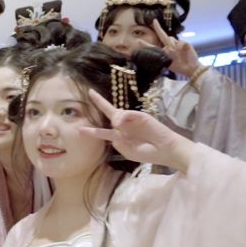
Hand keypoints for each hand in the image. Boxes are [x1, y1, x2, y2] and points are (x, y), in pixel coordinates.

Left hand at [79, 90, 194, 171]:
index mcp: (119, 135)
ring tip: (118, 124)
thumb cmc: (147, 153)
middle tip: (90, 93)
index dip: (91, 130)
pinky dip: (123, 117)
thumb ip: (117, 142)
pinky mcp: (141, 116)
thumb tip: (115, 126)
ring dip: (115, 118)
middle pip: (109, 112)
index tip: (80, 129)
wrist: (165, 151)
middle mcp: (123, 126)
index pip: (102, 131)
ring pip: (117, 114)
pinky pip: (128, 114)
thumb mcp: (127, 151)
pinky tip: (121, 123)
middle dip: (99, 102)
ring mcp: (132, 120)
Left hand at [138, 20, 200, 76]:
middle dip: (158, 28)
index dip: (146, 44)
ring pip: (171, 39)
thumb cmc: (180, 67)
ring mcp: (178, 45)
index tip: (138, 41)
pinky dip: (180, 46)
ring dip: (173, 46)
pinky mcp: (185, 44)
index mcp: (165, 52)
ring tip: (178, 55)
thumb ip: (166, 54)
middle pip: (163, 36)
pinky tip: (183, 52)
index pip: (154, 47)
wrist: (191, 69)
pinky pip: (180, 42)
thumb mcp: (169, 63)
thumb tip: (167, 47)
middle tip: (154, 21)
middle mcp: (170, 46)